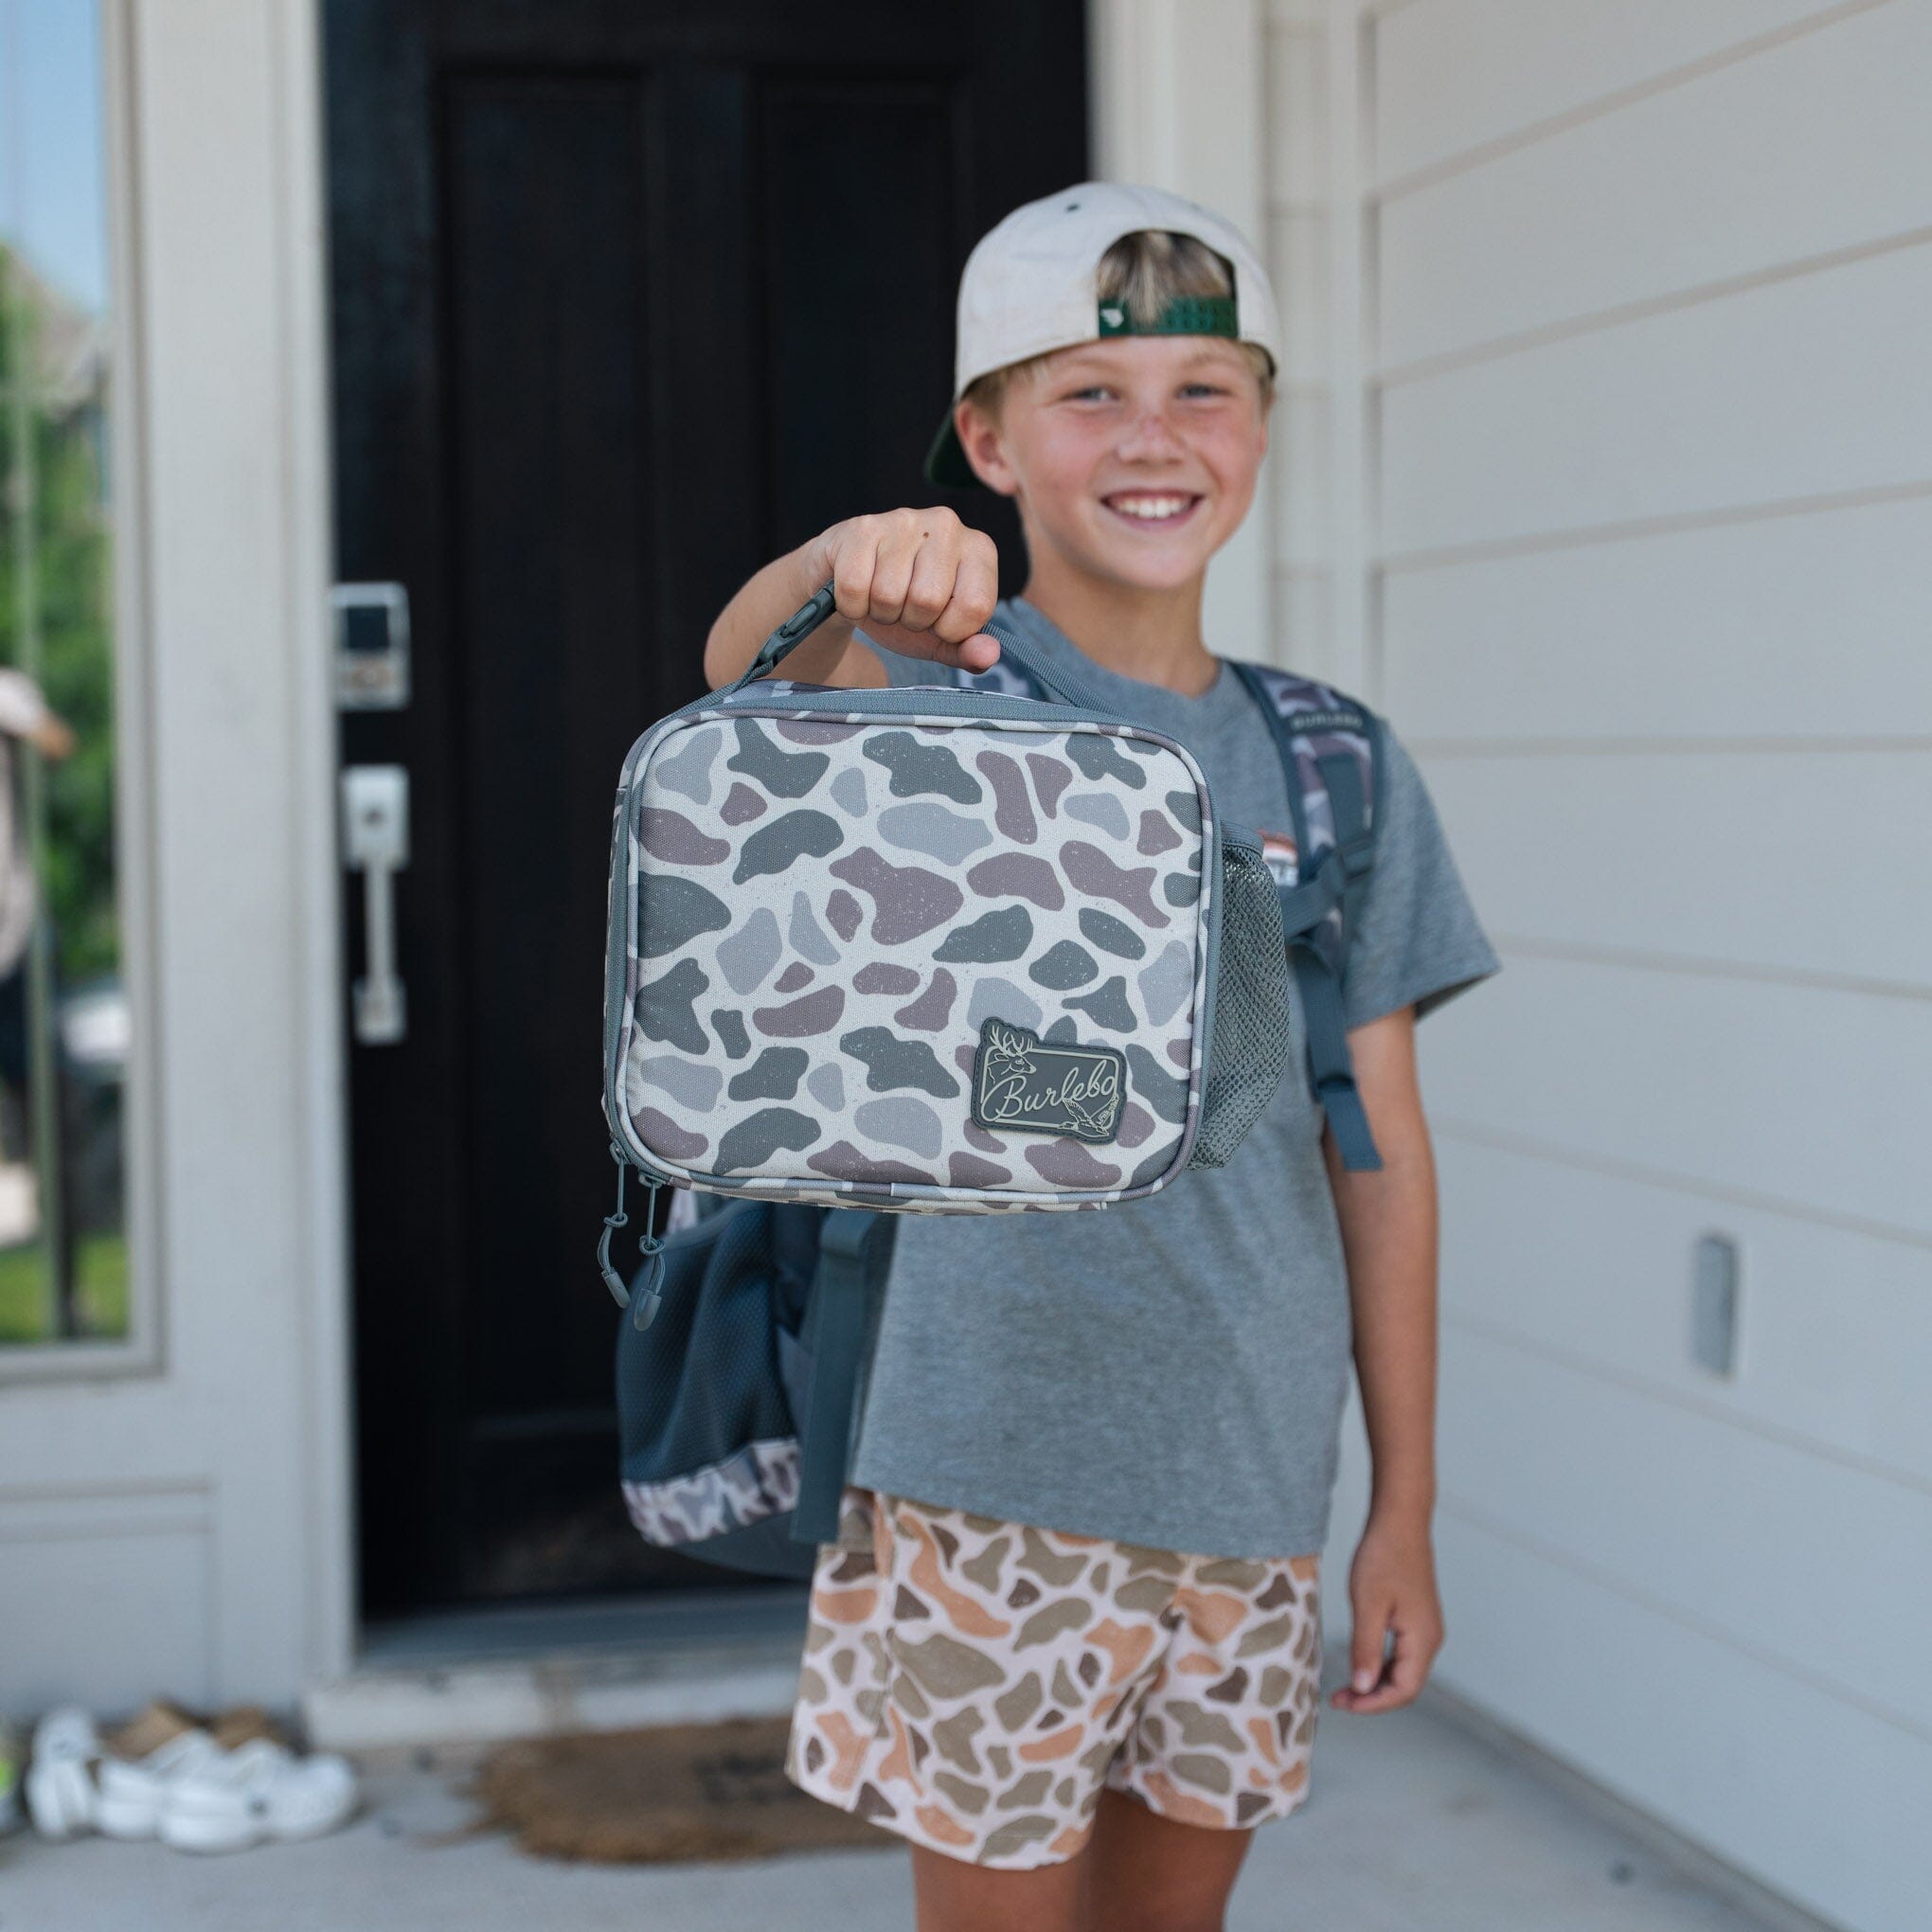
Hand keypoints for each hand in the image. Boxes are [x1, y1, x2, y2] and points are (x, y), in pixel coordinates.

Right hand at [805, 506, 1000, 674]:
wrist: (854, 582)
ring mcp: (903, 520)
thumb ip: (968, 650)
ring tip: (883, 597)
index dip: (949, 630)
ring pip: (888, 594)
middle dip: (911, 620)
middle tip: (905, 608)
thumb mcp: (942, 637)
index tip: (937, 622)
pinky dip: (852, 605)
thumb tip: (988, 655)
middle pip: (928, 600)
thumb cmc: (907, 606)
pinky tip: (860, 591)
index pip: (975, 606)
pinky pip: (853, 587)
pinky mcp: (862, 527)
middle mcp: (946, 525)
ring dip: (880, 612)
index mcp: (979, 550)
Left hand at [1329, 1514, 1442, 1712]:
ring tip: (1344, 1687)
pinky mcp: (1416, 1618)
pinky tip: (1360, 1663)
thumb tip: (1363, 1687)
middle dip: (1372, 1697)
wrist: (1399, 1521)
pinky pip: (1402, 1654)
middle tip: (1337, 1699)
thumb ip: (1366, 1648)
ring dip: (1376, 1683)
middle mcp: (1431, 1639)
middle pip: (1405, 1685)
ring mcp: (1425, 1628)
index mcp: (1423, 1639)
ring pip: (1403, 1671)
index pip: (1404, 1691)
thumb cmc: (1383, 1557)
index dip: (1373, 1704)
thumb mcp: (1368, 1605)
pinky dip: (1381, 1665)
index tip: (1343, 1704)